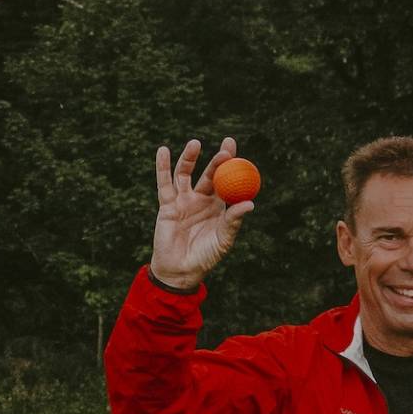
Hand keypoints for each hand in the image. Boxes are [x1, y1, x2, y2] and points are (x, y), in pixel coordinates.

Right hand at [149, 138, 253, 289]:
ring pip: (186, 174)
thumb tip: (249, 203)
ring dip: (190, 158)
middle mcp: (201, 199)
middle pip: (210, 173)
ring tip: (195, 143)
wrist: (180, 270)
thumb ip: (233, 220)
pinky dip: (162, 167)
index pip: (228, 179)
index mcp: (219, 205)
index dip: (232, 163)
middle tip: (225, 147)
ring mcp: (183, 201)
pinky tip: (163, 151)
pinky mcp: (167, 205)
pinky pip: (164, 184)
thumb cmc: (205, 256)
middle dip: (217, 159)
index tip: (235, 147)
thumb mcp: (224, 239)